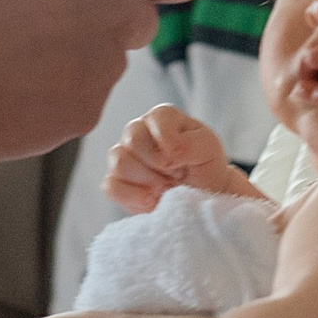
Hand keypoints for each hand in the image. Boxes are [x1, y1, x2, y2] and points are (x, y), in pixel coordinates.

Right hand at [0, 0, 208, 160]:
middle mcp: (121, 14)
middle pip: (143, 20)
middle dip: (108, 17)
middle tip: (43, 14)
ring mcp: (106, 70)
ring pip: (109, 61)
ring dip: (78, 56)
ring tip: (16, 48)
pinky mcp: (85, 114)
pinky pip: (83, 99)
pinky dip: (57, 93)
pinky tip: (13, 81)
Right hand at [106, 105, 254, 211]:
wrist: (203, 194)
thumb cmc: (205, 165)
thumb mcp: (207, 147)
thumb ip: (187, 144)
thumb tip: (164, 156)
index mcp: (160, 118)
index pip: (155, 120)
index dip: (171, 145)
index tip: (184, 161)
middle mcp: (137, 131)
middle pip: (133, 140)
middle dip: (159, 164)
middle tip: (176, 175)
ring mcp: (123, 156)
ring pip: (120, 163)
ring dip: (149, 181)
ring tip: (166, 188)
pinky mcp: (116, 182)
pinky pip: (110, 186)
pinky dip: (134, 197)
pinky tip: (152, 200)